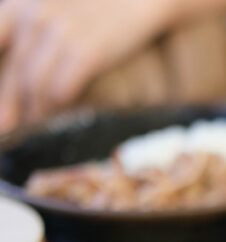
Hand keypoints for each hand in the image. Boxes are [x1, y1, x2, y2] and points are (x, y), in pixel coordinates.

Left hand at [0, 0, 177, 130]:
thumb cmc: (98, 1)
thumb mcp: (51, 3)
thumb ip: (29, 25)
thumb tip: (17, 62)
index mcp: (18, 3)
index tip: (0, 107)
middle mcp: (34, 16)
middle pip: (12, 73)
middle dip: (8, 105)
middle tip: (8, 127)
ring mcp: (60, 33)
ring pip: (35, 86)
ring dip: (36, 112)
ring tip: (39, 126)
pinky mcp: (88, 52)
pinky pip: (62, 90)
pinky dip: (58, 108)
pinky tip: (62, 116)